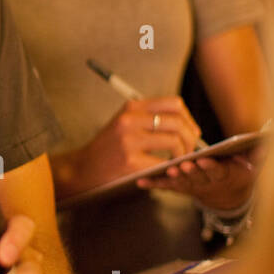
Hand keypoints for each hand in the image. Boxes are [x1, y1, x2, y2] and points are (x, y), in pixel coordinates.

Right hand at [62, 96, 201, 192]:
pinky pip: (163, 162)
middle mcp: (130, 119)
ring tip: (179, 160)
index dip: (188, 119)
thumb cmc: (108, 148)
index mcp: (132, 107)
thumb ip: (149, 118)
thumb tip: (186, 124)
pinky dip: (171, 167)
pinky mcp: (130, 161)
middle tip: (189, 149)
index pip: (174, 104)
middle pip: (177, 122)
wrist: (83, 167)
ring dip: (183, 153)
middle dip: (190, 138)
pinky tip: (168, 170)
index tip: (191, 132)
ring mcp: (129, 140)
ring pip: (174, 140)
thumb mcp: (125, 123)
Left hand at [137, 149, 256, 210]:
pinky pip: (166, 187)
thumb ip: (255, 156)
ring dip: (172, 178)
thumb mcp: (249, 165)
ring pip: (181, 183)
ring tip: (165, 171)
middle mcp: (207, 183)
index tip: (203, 160)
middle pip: (197, 178)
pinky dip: (153, 184)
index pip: (217, 171)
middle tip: (182, 165)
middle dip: (190, 171)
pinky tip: (141, 181)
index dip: (210, 167)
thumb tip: (262, 149)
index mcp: (223, 175)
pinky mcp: (180, 187)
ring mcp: (192, 186)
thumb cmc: (236, 170)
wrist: (227, 192)